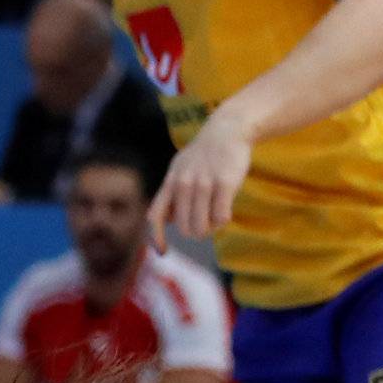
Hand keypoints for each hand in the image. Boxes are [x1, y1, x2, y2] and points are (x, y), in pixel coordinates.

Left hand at [148, 109, 252, 249]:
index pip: (155, 217)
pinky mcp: (224, 184)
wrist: (228, 129)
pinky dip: (224, 220)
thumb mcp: (180, 168)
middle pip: (185, 229)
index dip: (156, 238)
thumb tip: (165, 221)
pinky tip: (226, 209)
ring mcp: (203, 183)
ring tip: (217, 215)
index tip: (163, 252)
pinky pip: (221, 218)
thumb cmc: (204, 154)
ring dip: (211, 228)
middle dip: (197, 231)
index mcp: (171, 182)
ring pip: (202, 227)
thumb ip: (170, 194)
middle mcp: (183, 184)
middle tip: (207, 221)